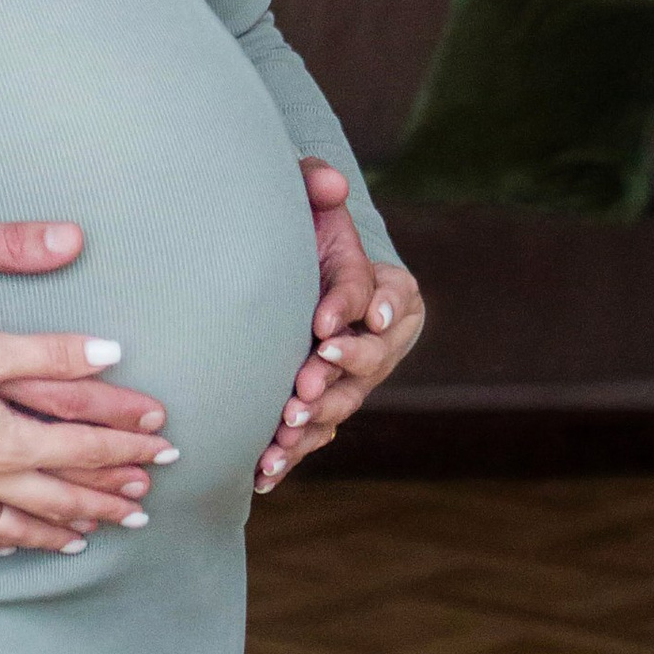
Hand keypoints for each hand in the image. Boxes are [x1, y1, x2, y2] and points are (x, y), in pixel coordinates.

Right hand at [0, 216, 166, 512]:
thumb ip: (53, 352)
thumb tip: (112, 352)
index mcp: (12, 442)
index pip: (86, 448)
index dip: (130, 449)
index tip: (166, 451)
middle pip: (62, 496)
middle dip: (107, 501)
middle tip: (143, 511)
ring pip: (20, 526)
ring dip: (59, 532)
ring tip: (88, 539)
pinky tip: (8, 548)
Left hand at [255, 163, 424, 491]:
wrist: (300, 275)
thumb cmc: (311, 234)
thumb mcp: (314, 203)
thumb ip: (316, 184)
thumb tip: (329, 182)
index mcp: (391, 292)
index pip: (379, 299)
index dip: (351, 310)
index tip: (325, 325)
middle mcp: (379, 340)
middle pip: (367, 363)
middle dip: (336, 376)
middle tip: (305, 384)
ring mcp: (353, 379)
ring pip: (340, 405)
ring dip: (314, 420)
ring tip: (284, 429)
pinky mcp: (323, 405)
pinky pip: (313, 435)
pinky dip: (290, 453)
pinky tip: (262, 471)